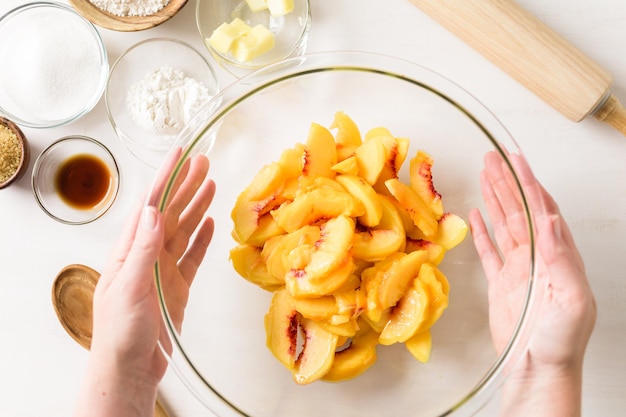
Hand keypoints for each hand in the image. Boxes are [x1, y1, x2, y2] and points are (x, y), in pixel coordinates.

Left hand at [74, 149, 215, 416]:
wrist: (131, 367)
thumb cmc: (121, 332)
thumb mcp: (130, 288)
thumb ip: (143, 250)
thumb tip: (154, 212)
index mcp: (130, 251)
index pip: (150, 206)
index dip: (165, 178)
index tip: (179, 154)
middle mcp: (147, 255)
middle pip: (170, 212)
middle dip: (185, 185)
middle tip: (203, 162)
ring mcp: (163, 270)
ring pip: (183, 230)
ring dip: (196, 206)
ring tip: (210, 184)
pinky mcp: (177, 287)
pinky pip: (192, 256)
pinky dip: (202, 238)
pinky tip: (209, 223)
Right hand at [468, 151, 595, 415]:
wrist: (538, 367)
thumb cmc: (561, 340)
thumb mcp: (571, 298)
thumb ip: (561, 257)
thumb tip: (551, 220)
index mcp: (558, 256)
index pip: (542, 210)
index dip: (529, 183)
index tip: (516, 161)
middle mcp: (539, 257)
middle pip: (520, 210)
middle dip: (507, 183)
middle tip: (492, 159)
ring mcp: (518, 268)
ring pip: (504, 224)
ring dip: (494, 199)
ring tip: (484, 175)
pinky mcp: (501, 283)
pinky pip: (490, 250)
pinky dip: (482, 231)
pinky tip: (477, 214)